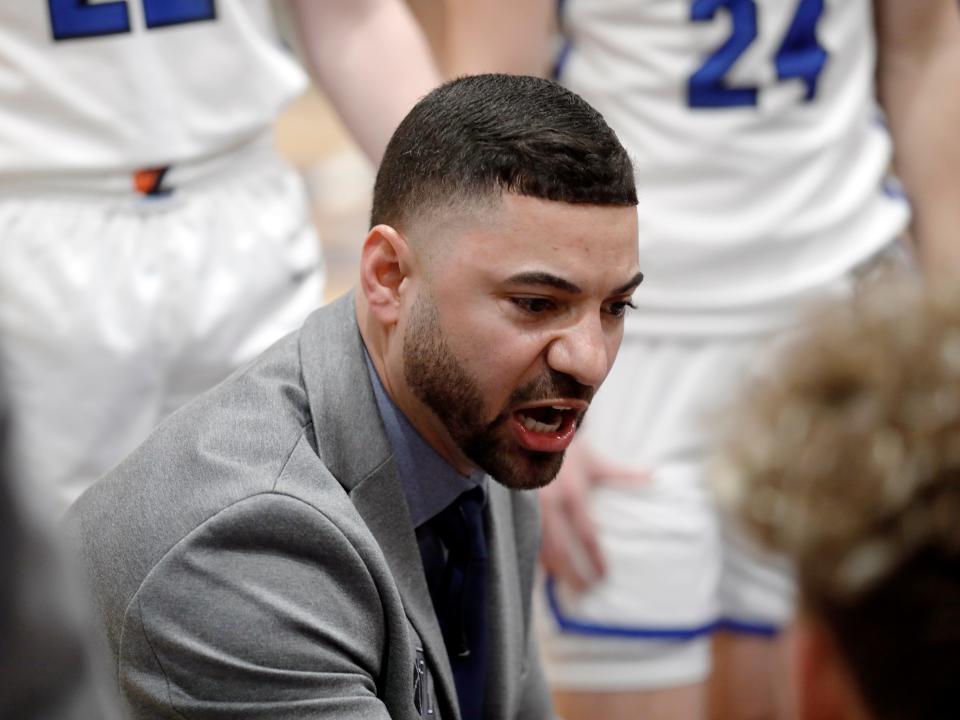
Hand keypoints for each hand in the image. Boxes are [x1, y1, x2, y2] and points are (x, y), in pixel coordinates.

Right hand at [539, 437, 646, 591]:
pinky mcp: (518, 508)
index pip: (586, 535)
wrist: (536, 431)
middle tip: (585, 591)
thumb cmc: (570, 448)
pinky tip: (544, 571)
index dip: (595, 558)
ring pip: (541, 548)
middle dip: (573, 573)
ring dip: (553, 570)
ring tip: (565, 588)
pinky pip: (527, 539)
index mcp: (573, 495)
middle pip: (562, 550)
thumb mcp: (596, 462)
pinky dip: (536, 557)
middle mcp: (550, 505)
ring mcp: (531, 508)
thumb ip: (623, 474)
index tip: (604, 576)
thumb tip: (654, 476)